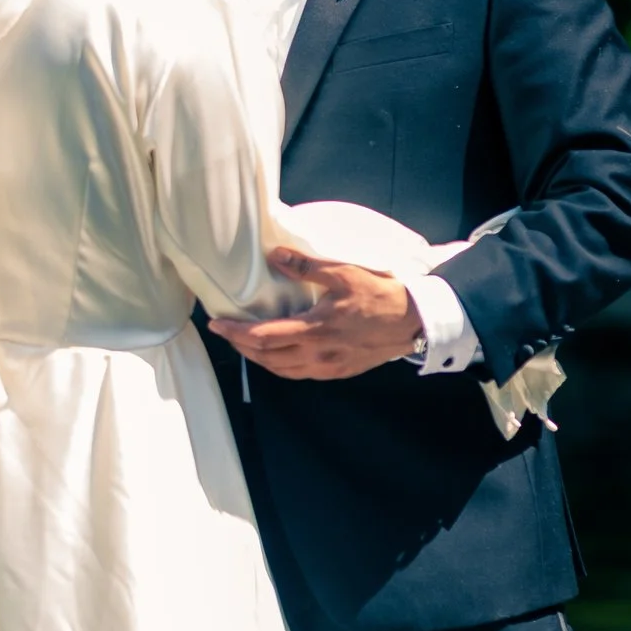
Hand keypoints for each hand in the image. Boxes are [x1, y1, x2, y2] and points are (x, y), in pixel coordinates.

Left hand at [209, 253, 423, 383]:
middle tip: (225, 332)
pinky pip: (299, 374)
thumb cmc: (379, 295)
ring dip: (258, 359)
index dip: (235, 333)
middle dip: (241, 346)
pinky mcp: (337, 373)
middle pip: (266, 358)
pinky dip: (280, 366)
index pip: (263, 337)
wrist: (413, 323)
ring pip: (281, 370)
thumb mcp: (344, 273)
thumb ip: (307, 267)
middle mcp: (317, 355)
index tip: (216, 324)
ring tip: (245, 343)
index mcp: (314, 330)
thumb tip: (276, 256)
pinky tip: (276, 355)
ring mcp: (327, 368)